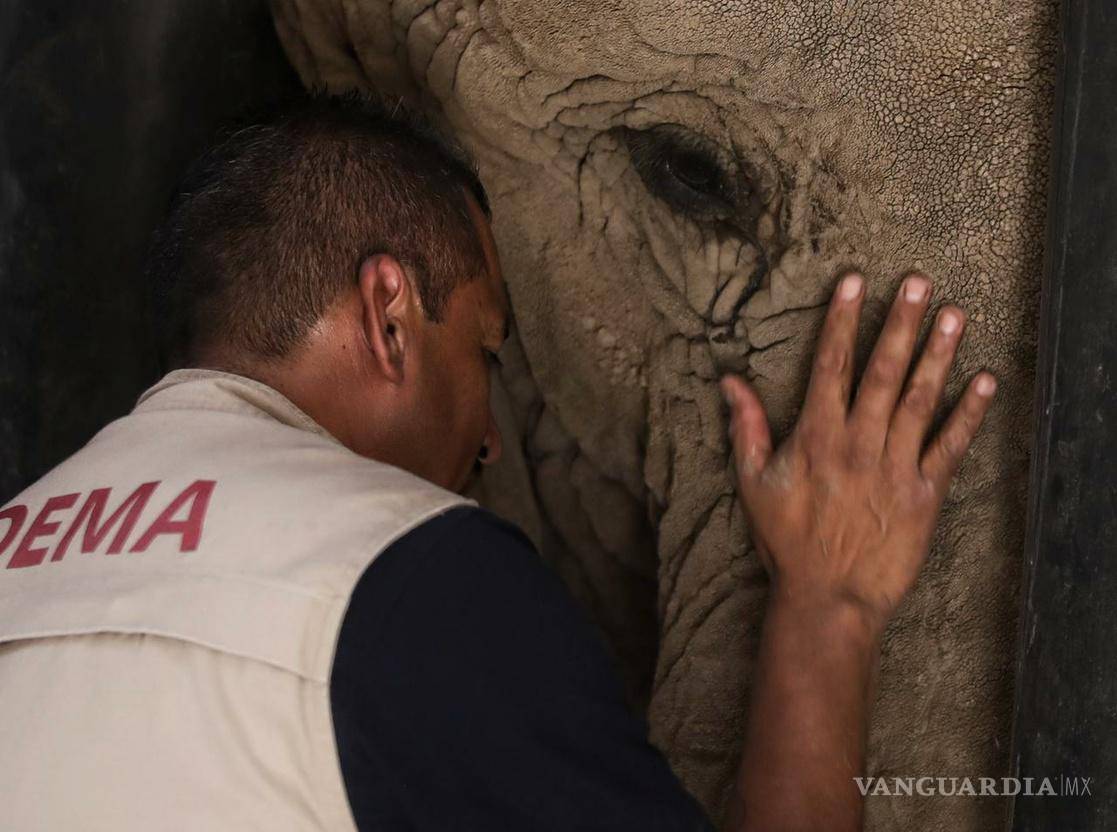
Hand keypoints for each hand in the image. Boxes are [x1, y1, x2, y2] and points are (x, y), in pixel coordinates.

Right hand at [720, 272, 995, 631]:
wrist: (828, 596)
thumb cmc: (787, 540)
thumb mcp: (753, 482)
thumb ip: (746, 427)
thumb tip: (729, 381)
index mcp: (816, 436)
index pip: (830, 365)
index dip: (843, 321)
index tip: (855, 282)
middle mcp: (858, 443)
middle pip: (882, 372)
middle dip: (901, 323)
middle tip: (920, 282)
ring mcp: (894, 467)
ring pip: (918, 400)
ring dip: (937, 355)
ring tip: (955, 315)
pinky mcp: (924, 494)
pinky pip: (949, 447)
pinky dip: (968, 414)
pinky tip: (984, 382)